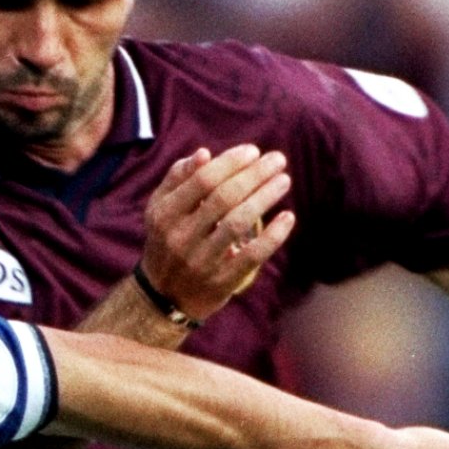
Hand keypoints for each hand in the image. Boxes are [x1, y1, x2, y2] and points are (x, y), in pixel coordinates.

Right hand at [142, 145, 294, 322]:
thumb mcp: (161, 208)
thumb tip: (204, 154)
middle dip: (255, 175)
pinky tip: (288, 217)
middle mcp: (180, 237)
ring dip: (266, 198)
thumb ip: (178, 178)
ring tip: (284, 181)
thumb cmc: (168, 239)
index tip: (254, 151)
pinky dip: (273, 236)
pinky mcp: (221, 281)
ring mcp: (200, 261)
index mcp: (165, 214)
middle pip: (224, 197)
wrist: (164, 296)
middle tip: (278, 160)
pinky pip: (252, 256)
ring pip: (238, 223)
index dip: (231, 162)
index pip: (203, 180)